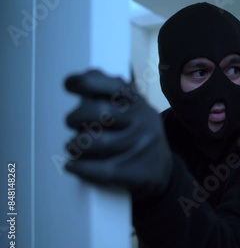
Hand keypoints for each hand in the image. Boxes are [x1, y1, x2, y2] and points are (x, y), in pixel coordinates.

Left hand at [64, 69, 172, 200]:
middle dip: (75, 117)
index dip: (86, 82)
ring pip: (96, 142)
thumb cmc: (135, 134)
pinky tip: (72, 166)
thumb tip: (86, 77)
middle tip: (71, 123)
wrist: (162, 169)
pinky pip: (101, 170)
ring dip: (75, 145)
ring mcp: (142, 145)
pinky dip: (80, 168)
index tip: (69, 85)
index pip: (112, 84)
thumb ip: (110, 92)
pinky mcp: (138, 171)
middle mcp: (143, 119)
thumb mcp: (131, 108)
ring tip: (73, 146)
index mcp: (138, 101)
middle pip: (98, 112)